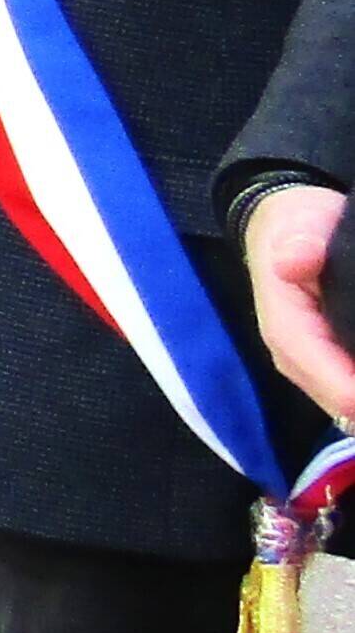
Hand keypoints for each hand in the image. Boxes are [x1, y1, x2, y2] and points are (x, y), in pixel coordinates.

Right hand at [245, 185, 354, 421]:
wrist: (284, 231)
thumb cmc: (296, 227)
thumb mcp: (299, 225)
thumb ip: (300, 243)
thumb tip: (294, 262)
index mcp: (286, 331)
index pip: (329, 381)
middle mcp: (297, 361)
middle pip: (343, 405)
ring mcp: (314, 368)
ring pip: (348, 407)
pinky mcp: (330, 367)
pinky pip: (350, 395)